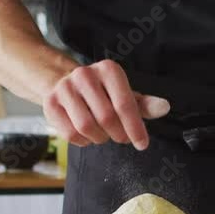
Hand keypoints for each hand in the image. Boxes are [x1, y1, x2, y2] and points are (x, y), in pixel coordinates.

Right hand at [43, 60, 169, 149]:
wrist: (64, 83)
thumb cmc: (102, 93)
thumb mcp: (125, 94)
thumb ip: (145, 104)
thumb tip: (165, 107)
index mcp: (108, 70)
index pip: (125, 104)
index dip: (135, 128)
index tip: (142, 144)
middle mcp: (84, 74)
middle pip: (106, 118)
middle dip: (118, 134)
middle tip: (121, 137)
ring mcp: (64, 88)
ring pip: (86, 127)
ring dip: (100, 138)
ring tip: (103, 133)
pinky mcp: (49, 103)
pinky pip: (70, 134)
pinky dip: (83, 141)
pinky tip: (88, 134)